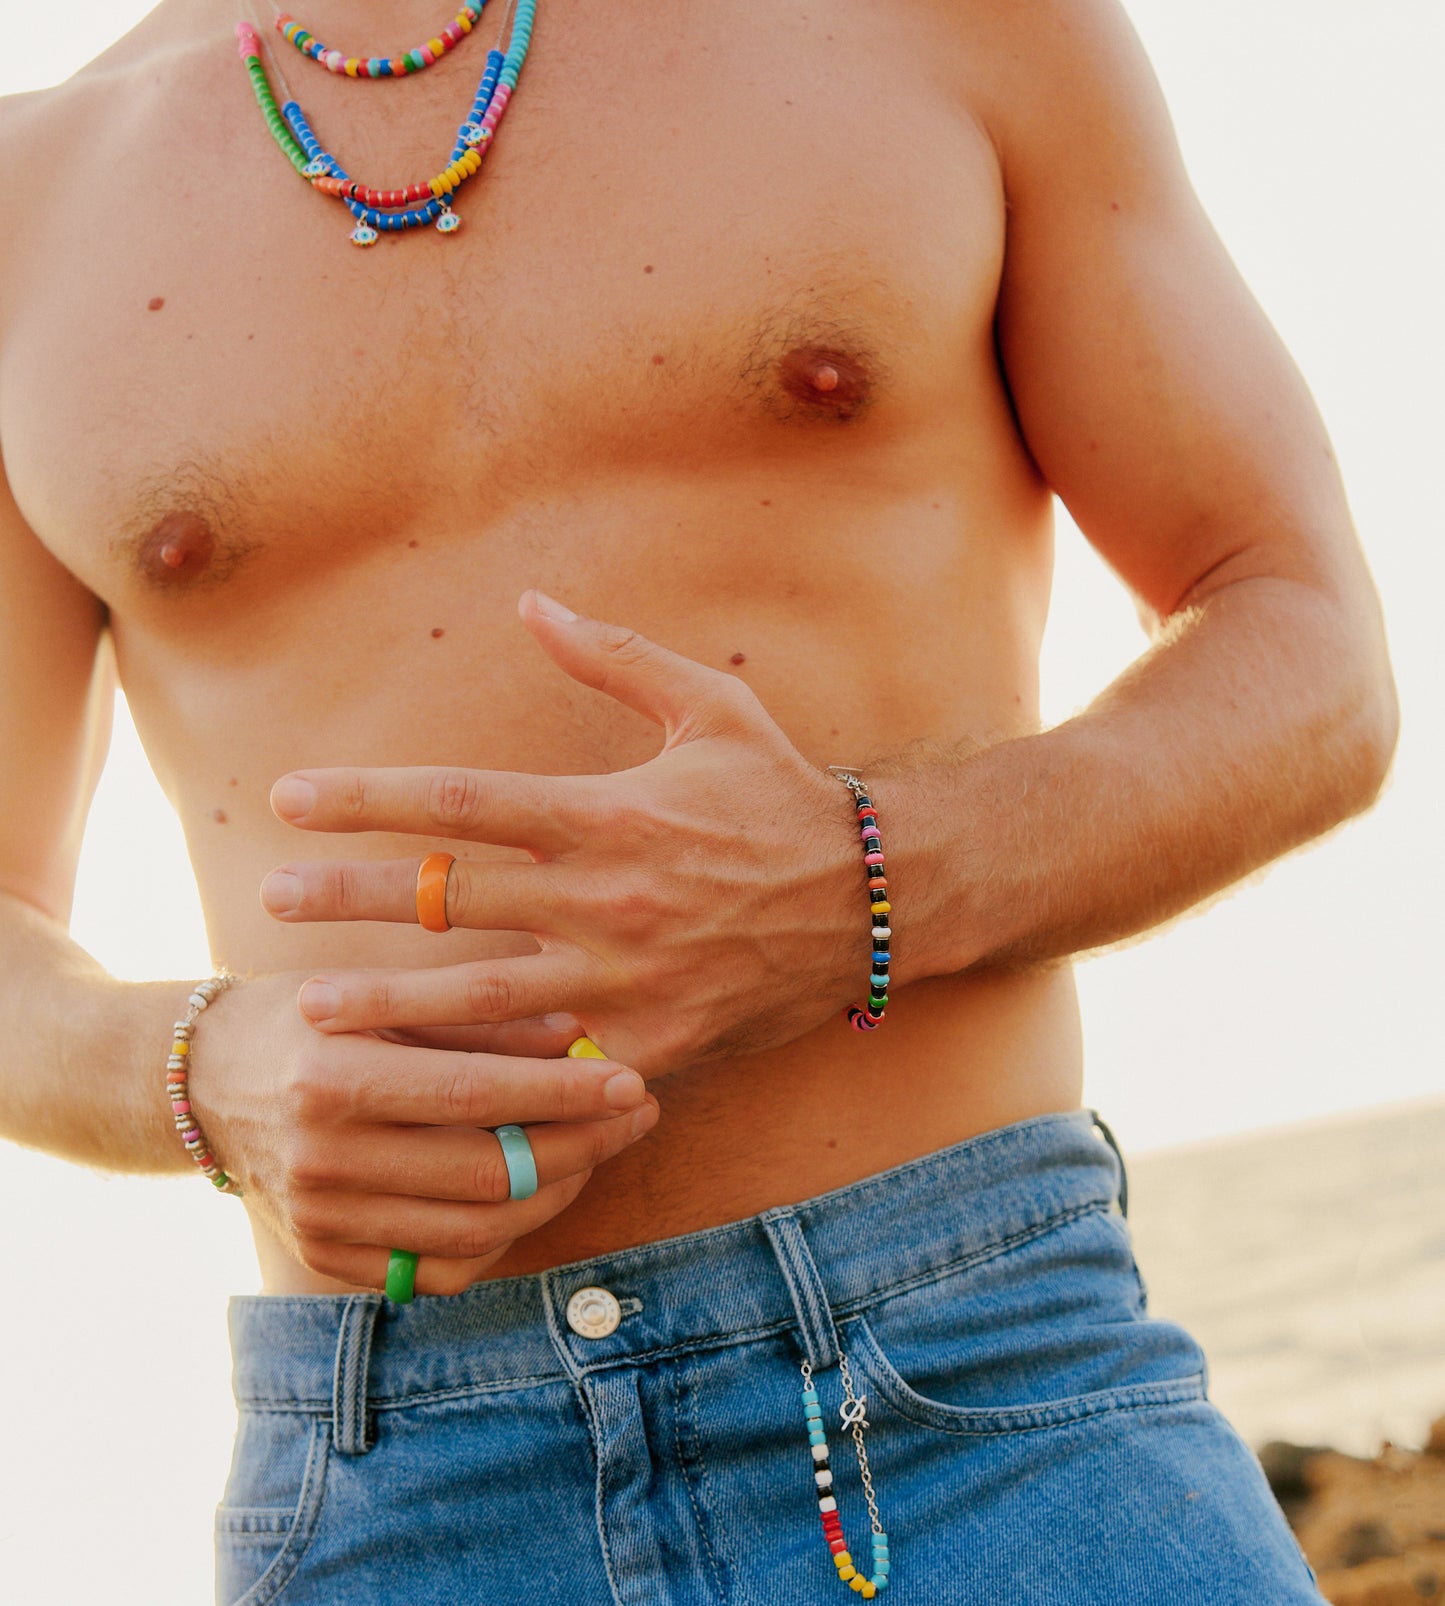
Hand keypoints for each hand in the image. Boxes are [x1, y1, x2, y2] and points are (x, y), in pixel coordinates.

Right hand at [193, 972, 659, 1295]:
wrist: (205, 1080)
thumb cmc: (310, 1016)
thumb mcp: (383, 996)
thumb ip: (478, 1018)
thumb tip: (579, 1030)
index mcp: (331, 1079)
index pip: (475, 1096)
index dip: (565, 1093)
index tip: (632, 1079)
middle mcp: (321, 1159)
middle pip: (487, 1175)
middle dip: (582, 1146)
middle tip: (637, 1112)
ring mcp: (321, 1220)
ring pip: (476, 1232)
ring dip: (556, 1193)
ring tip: (599, 1147)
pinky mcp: (326, 1258)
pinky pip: (439, 1269)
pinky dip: (502, 1237)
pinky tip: (537, 1191)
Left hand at [260, 591, 866, 1075]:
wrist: (872, 902)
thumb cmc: (782, 797)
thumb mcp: (712, 706)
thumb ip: (616, 656)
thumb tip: (531, 602)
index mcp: (608, 813)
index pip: (462, 802)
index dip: (368, 800)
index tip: (291, 800)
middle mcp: (607, 898)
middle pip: (452, 899)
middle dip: (351, 896)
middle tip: (272, 898)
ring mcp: (629, 981)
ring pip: (484, 996)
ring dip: (391, 1002)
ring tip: (313, 1009)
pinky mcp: (654, 1045)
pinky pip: (559, 1062)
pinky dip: (497, 1070)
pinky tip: (432, 1081)